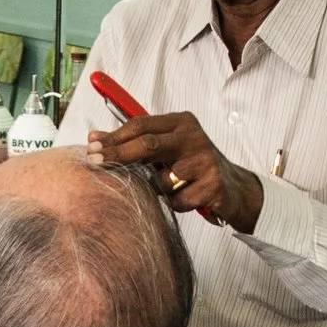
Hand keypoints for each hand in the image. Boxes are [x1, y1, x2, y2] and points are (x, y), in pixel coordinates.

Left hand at [87, 110, 264, 231]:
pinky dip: (177, 203)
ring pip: (162, 180)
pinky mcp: (213, 184)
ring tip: (175, 187)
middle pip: (148, 145)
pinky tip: (189, 197)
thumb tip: (94, 137)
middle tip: (95, 161)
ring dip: (160, 189)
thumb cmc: (193, 166)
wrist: (234, 188)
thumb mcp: (166, 148)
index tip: (92, 146)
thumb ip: (134, 142)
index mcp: (181, 122)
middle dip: (118, 155)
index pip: (141, 125)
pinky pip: (177, 200)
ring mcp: (205, 160)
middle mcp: (194, 137)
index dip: (114, 137)